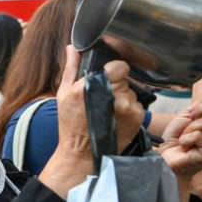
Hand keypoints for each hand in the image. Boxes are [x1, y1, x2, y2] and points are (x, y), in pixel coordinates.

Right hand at [39, 46, 143, 197]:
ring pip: (131, 92)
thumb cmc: (70, 124)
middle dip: (116, 85)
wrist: (82, 154)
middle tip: (102, 99)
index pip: (119, 66)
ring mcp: (127, 107)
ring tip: (108, 111)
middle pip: (125, 78)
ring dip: (123, 98)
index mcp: (93, 85)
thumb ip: (71, 69)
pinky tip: (116, 119)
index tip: (107, 77)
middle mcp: (113, 95)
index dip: (113, 70)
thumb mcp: (64, 94)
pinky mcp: (137, 118)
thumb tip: (72, 47)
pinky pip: (137, 105)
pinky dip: (129, 110)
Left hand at [160, 84, 201, 179]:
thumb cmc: (181, 134)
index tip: (195, 116)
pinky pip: (200, 135)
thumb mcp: (193, 112)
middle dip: (197, 116)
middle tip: (189, 127)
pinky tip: (187, 147)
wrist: (168, 155)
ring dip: (191, 129)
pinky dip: (187, 139)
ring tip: (188, 138)